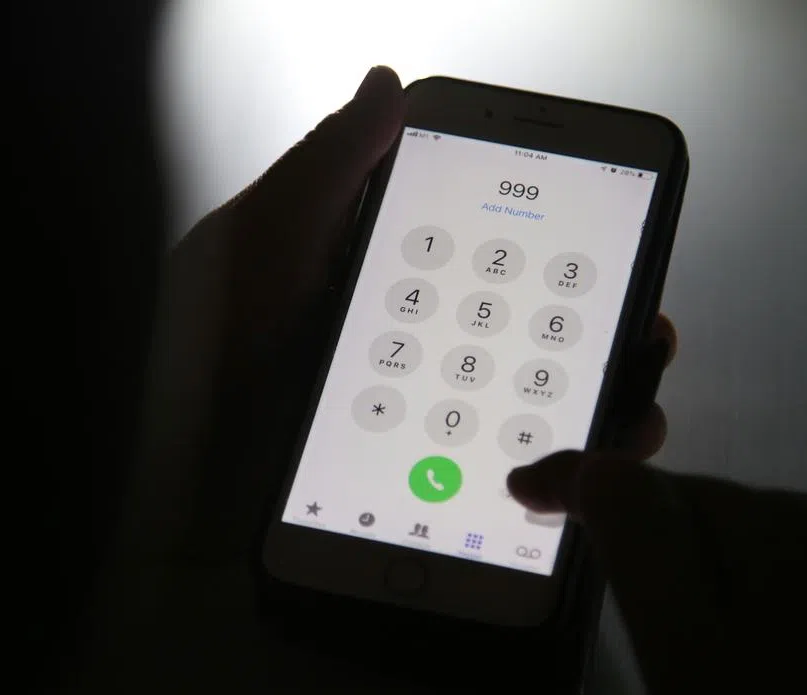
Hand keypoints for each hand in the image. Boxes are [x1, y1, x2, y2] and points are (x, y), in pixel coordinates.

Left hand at [43, 66, 677, 694]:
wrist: (159, 483)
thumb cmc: (204, 350)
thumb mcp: (263, 242)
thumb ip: (329, 169)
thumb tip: (386, 84)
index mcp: (393, 292)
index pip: (504, 270)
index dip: (570, 262)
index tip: (626, 257)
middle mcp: (422, 363)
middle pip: (543, 352)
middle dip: (612, 348)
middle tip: (647, 343)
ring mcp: (426, 435)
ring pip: (543, 427)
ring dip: (603, 425)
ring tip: (625, 427)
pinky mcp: (420, 499)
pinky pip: (503, 497)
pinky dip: (555, 496)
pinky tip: (569, 490)